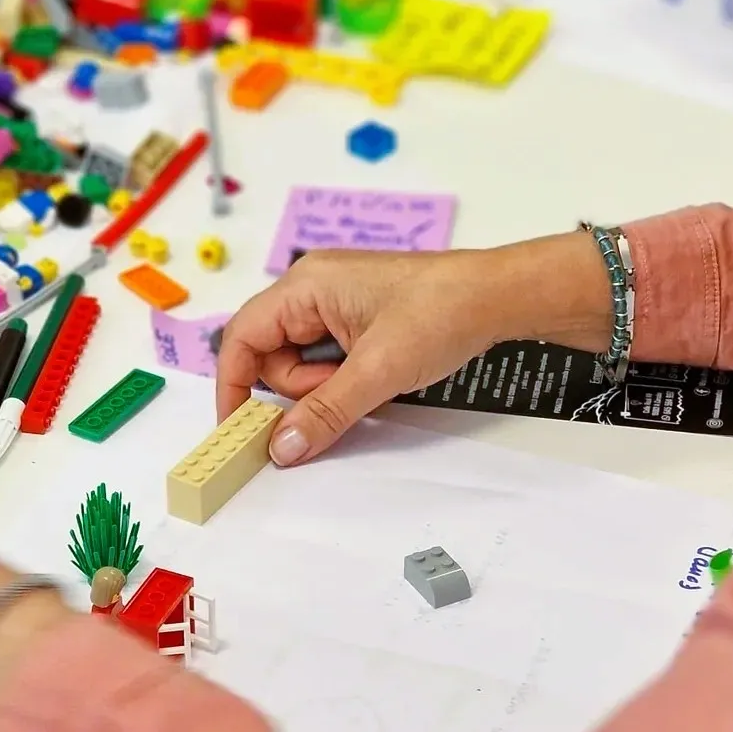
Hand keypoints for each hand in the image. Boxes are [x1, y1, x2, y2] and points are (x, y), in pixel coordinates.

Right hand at [217, 234, 610, 465]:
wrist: (498, 296)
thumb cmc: (441, 312)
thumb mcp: (378, 370)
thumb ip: (324, 411)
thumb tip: (280, 448)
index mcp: (306, 284)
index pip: (242, 337)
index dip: (233, 387)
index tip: (239, 432)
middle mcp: (313, 287)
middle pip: (270, 353)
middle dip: (298, 387)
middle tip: (343, 392)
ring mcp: (336, 300)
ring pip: (301, 360)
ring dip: (325, 384)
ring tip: (371, 379)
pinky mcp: (358, 316)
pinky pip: (328, 356)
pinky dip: (342, 376)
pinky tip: (375, 377)